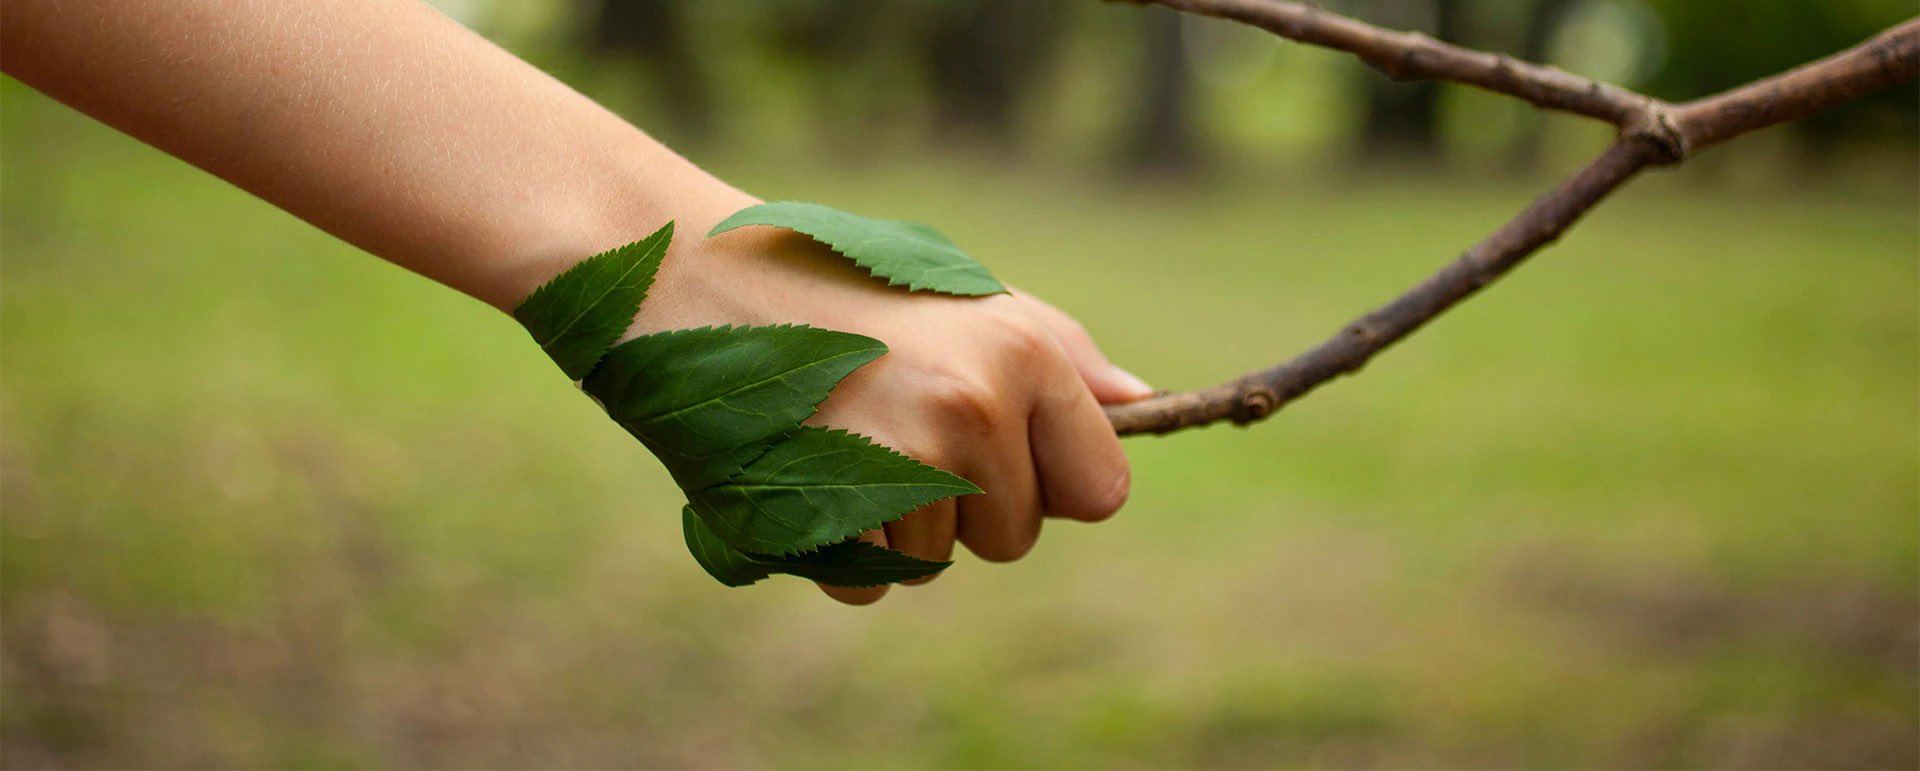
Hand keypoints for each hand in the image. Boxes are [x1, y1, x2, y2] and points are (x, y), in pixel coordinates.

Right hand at [637, 197, 1152, 603]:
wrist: (687, 274)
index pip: (1102, 490)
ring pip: (937, 564)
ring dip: (894, 524)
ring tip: (839, 435)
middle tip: (894, 424)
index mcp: (1020, 353)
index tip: (1002, 451)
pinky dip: (838, 551)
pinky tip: (804, 470)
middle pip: (1014, 539)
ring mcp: (898, 466)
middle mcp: (971, 409)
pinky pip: (868, 585)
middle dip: (966, 506)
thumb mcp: (958, 292)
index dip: (1052, 482)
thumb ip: (1056, 352)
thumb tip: (1143, 402)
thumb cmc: (834, 278)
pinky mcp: (827, 514)